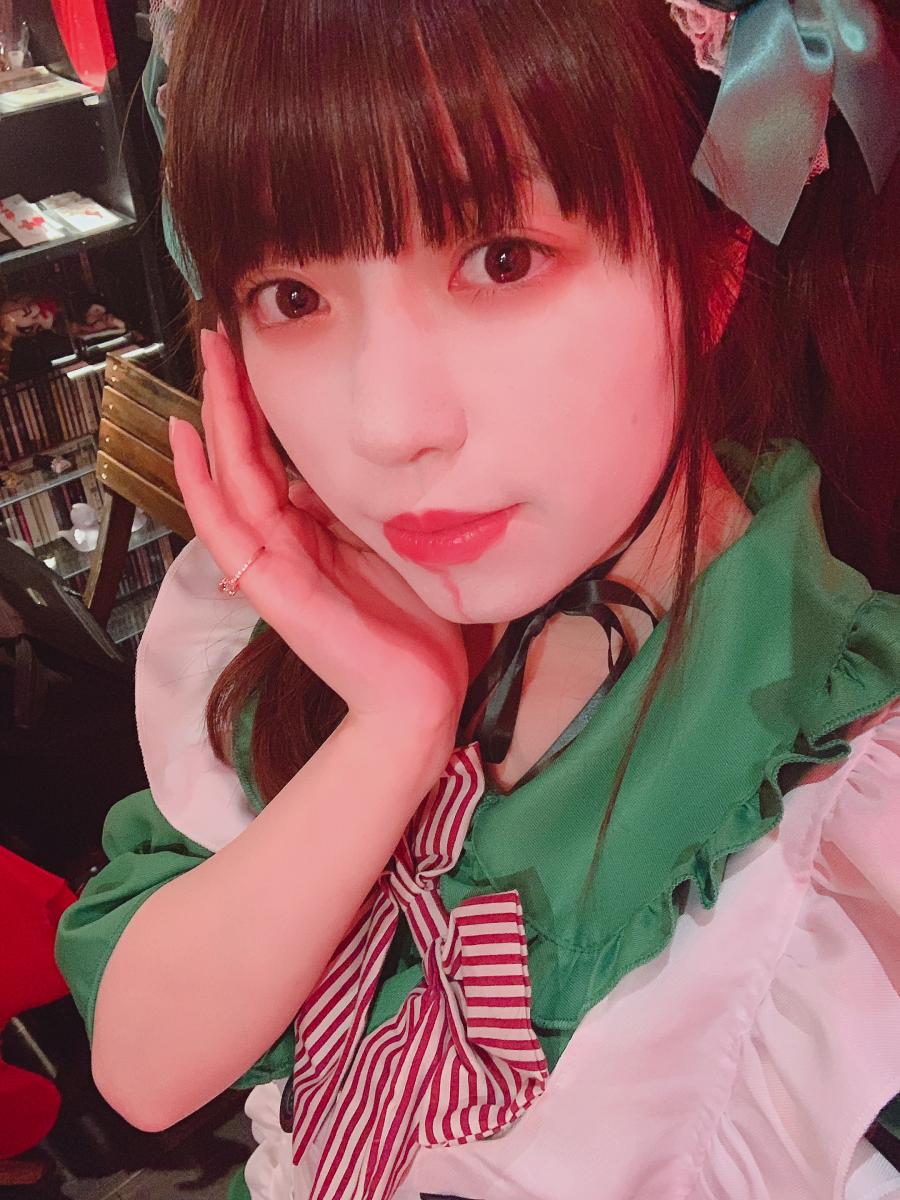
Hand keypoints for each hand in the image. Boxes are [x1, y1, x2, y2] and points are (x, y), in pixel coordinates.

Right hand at [170, 329, 468, 739]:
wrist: (422, 692)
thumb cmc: (414, 625)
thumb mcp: (388, 543)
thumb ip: (357, 508)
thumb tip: (340, 465)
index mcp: (311, 531)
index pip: (271, 456)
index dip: (258, 405)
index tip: (253, 353)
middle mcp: (285, 542)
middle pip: (243, 456)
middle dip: (230, 394)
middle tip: (218, 336)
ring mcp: (272, 564)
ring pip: (229, 479)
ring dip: (213, 419)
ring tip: (204, 365)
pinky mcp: (272, 588)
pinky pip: (224, 528)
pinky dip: (201, 483)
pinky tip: (187, 439)